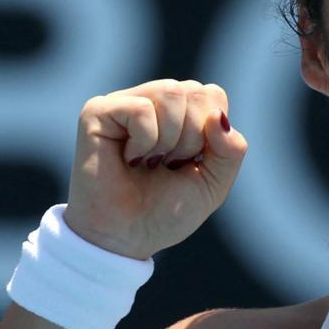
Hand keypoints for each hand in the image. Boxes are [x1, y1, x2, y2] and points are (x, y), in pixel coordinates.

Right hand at [63, 79, 247, 259]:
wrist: (125, 239)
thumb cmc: (165, 211)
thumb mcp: (214, 182)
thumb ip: (231, 150)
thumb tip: (217, 116)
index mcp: (180, 112)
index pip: (213, 94)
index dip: (210, 133)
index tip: (187, 163)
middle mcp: (152, 101)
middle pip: (195, 90)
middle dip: (191, 138)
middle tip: (167, 165)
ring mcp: (124, 103)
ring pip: (170, 92)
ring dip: (169, 139)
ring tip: (149, 162)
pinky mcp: (97, 112)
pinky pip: (141, 109)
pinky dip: (145, 141)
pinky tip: (129, 159)